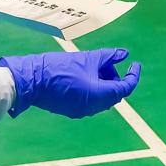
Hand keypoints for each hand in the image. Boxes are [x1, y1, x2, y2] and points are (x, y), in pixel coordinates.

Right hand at [0, 49, 140, 118]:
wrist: (32, 80)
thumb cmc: (59, 67)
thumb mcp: (87, 58)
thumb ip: (108, 57)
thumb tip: (124, 54)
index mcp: (99, 95)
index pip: (125, 88)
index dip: (133, 75)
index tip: (134, 64)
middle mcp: (93, 107)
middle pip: (114, 94)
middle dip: (115, 77)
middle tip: (106, 62)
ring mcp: (82, 111)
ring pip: (102, 98)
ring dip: (104, 83)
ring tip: (93, 66)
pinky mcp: (72, 110)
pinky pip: (91, 101)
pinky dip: (94, 89)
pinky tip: (85, 75)